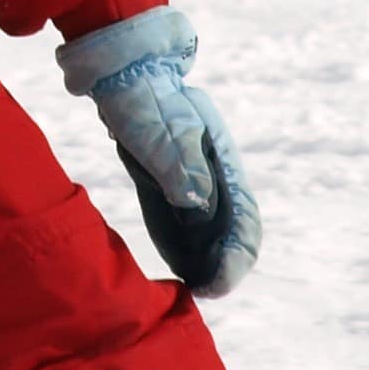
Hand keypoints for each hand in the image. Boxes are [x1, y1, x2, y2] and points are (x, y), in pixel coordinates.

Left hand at [56, 7, 260, 297]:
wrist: (125, 77)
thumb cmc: (143, 98)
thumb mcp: (160, 127)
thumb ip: (178, 161)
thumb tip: (196, 202)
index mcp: (222, 161)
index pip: (243, 216)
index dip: (237, 253)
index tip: (220, 280)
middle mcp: (215, 177)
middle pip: (233, 231)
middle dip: (227, 265)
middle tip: (208, 292)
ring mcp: (196, 183)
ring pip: (212, 234)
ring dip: (209, 263)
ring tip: (195, 293)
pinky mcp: (173, 189)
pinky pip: (186, 229)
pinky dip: (187, 252)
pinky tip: (180, 273)